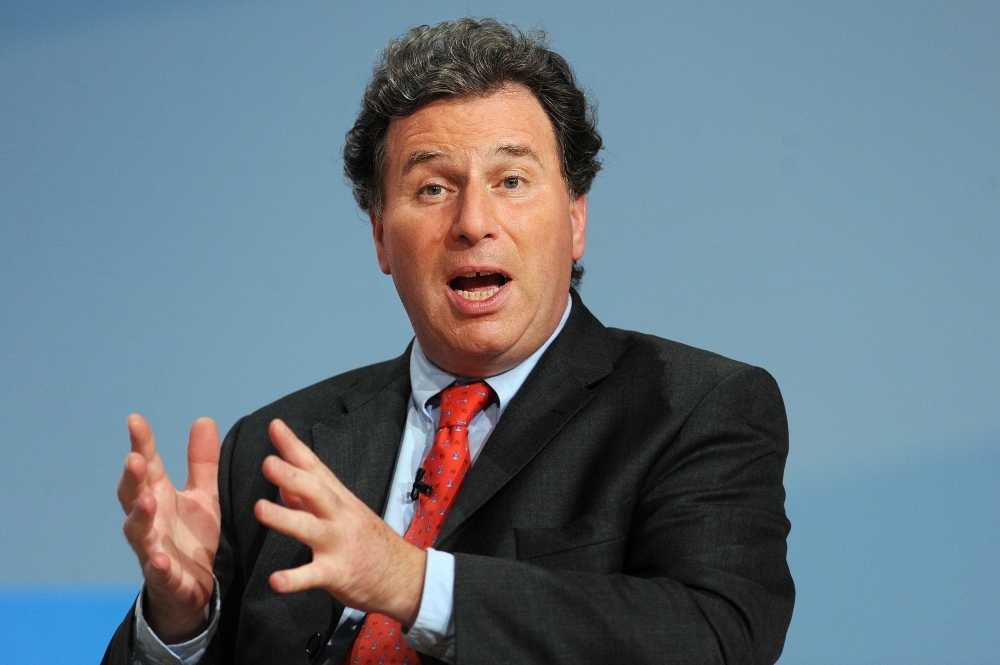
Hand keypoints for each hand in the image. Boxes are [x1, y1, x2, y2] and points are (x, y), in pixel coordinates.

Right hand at [118, 414, 220, 642]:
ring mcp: (152, 548)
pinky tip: (160, 559)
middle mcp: (150, 520)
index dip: (141, 444)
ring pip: (138, 531)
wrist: (191, 588)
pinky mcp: (164, 577)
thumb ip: (202, 462)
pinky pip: (157, 571)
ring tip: (147, 499)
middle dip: (133, 478)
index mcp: (159, 496)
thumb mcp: (202, 495)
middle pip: (133, 495)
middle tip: (135, 458)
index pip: (148, 466)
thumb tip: (204, 418)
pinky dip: (157, 565)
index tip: (135, 420)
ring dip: (140, 515)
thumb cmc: (191, 537)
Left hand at [254, 419, 425, 625]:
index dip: (294, 447)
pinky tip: (275, 581)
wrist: (404, 576)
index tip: (275, 426)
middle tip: (268, 462)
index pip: (315, 467)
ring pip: (311, 528)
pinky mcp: (339, 573)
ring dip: (285, 518)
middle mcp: (339, 516)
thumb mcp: (343, 514)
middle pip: (317, 491)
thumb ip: (309, 500)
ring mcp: (339, 543)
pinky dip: (295, 579)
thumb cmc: (369, 542)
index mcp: (339, 499)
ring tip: (260, 508)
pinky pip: (314, 576)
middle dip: (292, 475)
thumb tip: (281, 482)